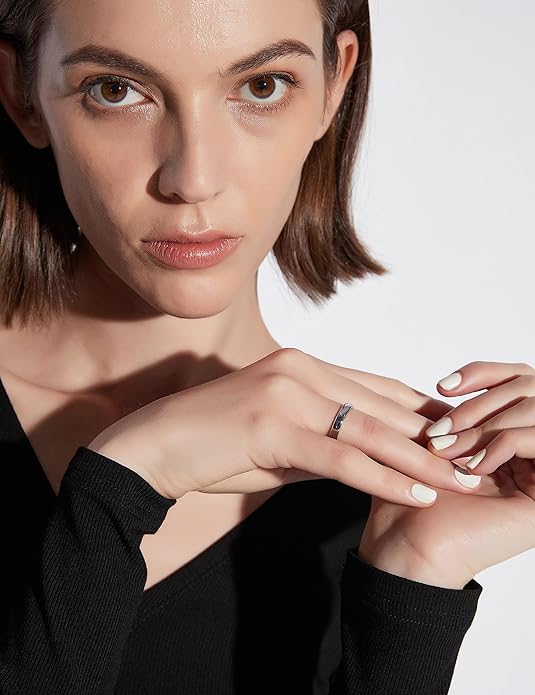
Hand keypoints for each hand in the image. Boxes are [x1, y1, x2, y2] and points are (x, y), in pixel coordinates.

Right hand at [87, 348, 477, 502]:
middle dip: (433, 438)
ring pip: (371, 430)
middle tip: (476, 459)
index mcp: (302, 365)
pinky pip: (341, 456)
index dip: (421, 412)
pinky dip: (383, 477)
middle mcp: (300, 370)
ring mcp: (287, 393)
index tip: (456, 435)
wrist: (157, 444)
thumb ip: (323, 440)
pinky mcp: (273, 425)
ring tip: (462, 479)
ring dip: (421, 459)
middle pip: (383, 407)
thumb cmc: (215, 441)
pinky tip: (416, 492)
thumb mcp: (279, 436)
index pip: (378, 388)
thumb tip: (366, 460)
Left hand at [358, 360, 534, 588]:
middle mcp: (529, 456)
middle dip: (478, 404)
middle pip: (530, 390)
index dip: (484, 373)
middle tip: (440, 431)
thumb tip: (456, 381)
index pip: (518, 381)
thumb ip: (452, 411)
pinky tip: (472, 467)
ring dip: (484, 425)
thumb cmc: (410, 500)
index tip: (442, 385)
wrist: (408, 549)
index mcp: (507, 440)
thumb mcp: (430, 442)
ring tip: (447, 452)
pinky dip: (503, 443)